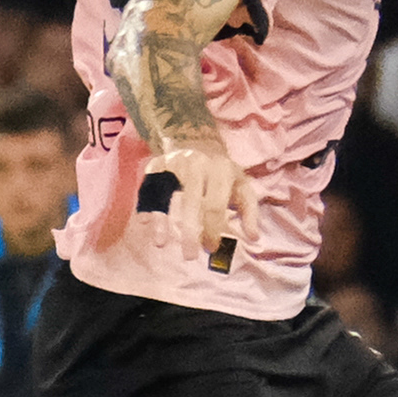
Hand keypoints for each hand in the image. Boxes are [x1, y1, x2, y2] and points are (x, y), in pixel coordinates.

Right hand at [152, 143, 245, 270]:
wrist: (198, 141)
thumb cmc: (223, 173)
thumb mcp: (242, 186)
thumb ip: (249, 212)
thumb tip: (253, 238)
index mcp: (220, 170)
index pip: (214, 205)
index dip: (213, 229)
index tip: (211, 248)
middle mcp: (196, 165)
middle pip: (190, 202)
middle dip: (189, 231)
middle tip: (189, 256)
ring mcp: (174, 163)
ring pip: (166, 194)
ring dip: (162, 220)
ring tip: (160, 244)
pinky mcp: (156, 165)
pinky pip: (148, 187)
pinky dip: (145, 205)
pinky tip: (143, 223)